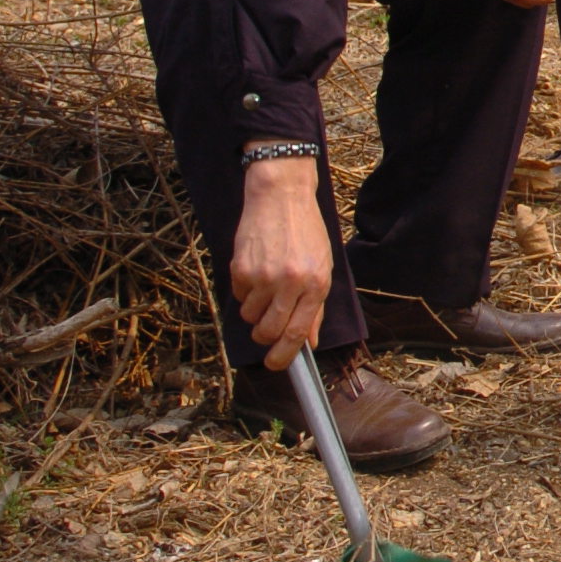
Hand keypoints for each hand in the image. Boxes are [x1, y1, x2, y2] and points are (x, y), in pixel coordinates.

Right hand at [231, 154, 332, 369]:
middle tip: (266, 328)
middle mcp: (290, 284)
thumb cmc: (306, 231)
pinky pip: (238, 297)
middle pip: (269, 333)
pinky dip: (244, 293)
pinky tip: (256, 271)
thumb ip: (316, 307)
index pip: (296, 334)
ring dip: (255, 311)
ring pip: (250, 317)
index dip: (284, 357)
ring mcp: (263, 277)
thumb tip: (310, 341)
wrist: (281, 197)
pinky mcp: (240, 269)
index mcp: (316, 285)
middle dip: (265, 338)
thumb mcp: (322, 266)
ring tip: (266, 286)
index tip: (276, 365)